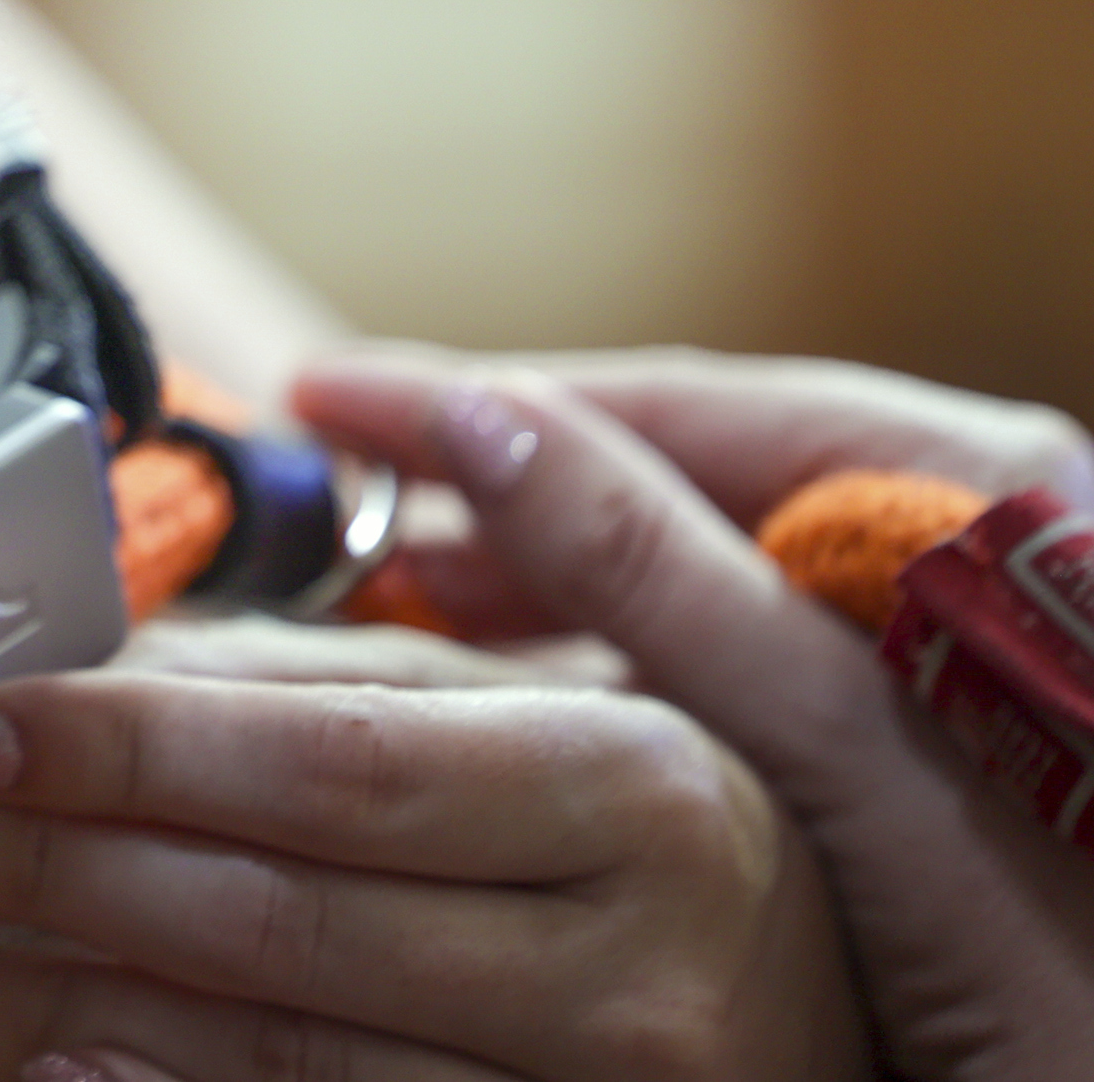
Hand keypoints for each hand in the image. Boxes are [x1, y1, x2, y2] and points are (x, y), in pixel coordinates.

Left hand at [0, 606, 864, 1080]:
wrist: (887, 1013)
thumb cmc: (652, 830)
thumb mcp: (542, 715)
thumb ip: (339, 679)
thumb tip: (91, 659)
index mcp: (629, 788)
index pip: (331, 766)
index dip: (133, 747)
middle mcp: (628, 968)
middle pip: (280, 922)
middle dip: (52, 876)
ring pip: (278, 1057)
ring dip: (64, 1007)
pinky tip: (44, 1066)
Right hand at [296, 346, 1093, 1081]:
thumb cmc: (1079, 952)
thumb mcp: (855, 758)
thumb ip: (671, 583)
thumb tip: (484, 423)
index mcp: (970, 486)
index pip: (676, 401)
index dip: (483, 400)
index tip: (328, 394)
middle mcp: (970, 523)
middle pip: (688, 468)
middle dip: (505, 486)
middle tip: (344, 517)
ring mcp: (962, 623)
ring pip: (716, 556)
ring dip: (559, 572)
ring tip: (415, 597)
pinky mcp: (956, 715)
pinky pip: (760, 639)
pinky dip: (640, 649)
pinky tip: (551, 684)